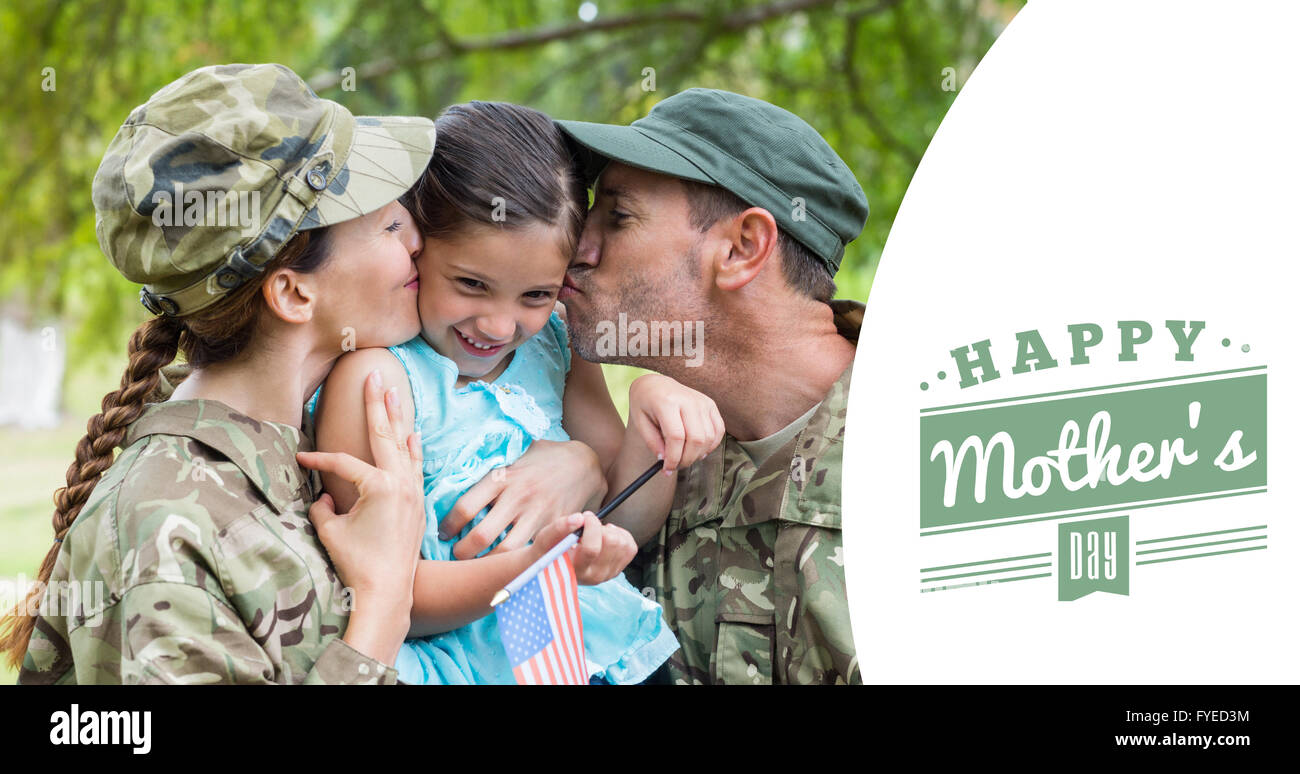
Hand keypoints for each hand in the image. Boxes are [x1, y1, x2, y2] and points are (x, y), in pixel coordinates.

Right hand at [296, 370, 424, 610]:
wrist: (388, 591)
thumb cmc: (357, 563)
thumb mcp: (331, 532)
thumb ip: (323, 508)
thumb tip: (325, 497)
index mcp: (379, 486)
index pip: (343, 462)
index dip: (319, 458)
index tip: (300, 458)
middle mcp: (401, 483)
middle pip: (385, 435)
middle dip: (377, 404)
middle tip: (374, 375)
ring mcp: (413, 492)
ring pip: (404, 447)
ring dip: (397, 419)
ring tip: (395, 393)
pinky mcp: (418, 504)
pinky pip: (415, 466)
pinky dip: (412, 449)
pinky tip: (413, 434)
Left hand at [443, 439, 607, 559]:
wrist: (584, 462)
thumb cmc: (542, 458)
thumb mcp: (513, 455)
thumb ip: (492, 473)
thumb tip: (456, 479)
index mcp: (501, 477)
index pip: (465, 507)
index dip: (449, 525)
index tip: (444, 533)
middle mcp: (517, 497)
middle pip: (481, 536)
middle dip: (463, 553)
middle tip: (457, 557)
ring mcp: (537, 514)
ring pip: (505, 551)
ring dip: (488, 564)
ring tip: (478, 568)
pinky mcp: (554, 526)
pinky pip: (531, 551)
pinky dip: (517, 562)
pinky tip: (507, 567)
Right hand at [530, 511, 637, 585]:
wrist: (552, 568)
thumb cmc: (548, 552)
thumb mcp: (545, 538)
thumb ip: (559, 527)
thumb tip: (579, 518)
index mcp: (576, 570)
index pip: (592, 548)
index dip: (591, 526)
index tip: (584, 517)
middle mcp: (595, 576)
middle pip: (612, 542)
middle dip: (600, 526)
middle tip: (587, 525)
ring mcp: (608, 575)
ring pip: (623, 543)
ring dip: (611, 531)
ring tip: (595, 533)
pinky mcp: (617, 570)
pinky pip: (630, 548)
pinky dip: (621, 536)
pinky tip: (606, 537)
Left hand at [627, 374, 724, 476]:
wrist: (656, 385)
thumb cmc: (645, 404)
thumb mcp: (640, 422)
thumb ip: (653, 442)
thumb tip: (666, 461)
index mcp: (666, 402)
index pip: (676, 436)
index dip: (673, 457)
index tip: (667, 468)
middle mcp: (688, 399)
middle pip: (696, 438)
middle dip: (687, 459)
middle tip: (676, 466)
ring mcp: (702, 401)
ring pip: (709, 437)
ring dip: (698, 454)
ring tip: (685, 457)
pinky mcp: (710, 404)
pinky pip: (719, 430)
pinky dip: (711, 445)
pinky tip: (699, 450)